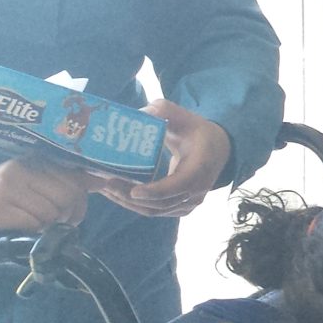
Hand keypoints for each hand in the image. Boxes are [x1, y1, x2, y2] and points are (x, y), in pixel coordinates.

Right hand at [0, 157, 93, 237]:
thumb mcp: (29, 183)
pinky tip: (17, 229)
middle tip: (52, 225)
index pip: (76, 180)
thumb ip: (63, 181)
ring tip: (30, 225)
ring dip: (45, 227)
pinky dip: (29, 233)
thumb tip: (102, 180)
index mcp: (33, 160)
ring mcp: (5, 188)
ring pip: (50, 213)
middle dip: (66, 217)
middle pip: (68, 197)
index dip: (80, 202)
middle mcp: (20, 169)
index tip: (72, 214)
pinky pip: (31, 225)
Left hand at [96, 100, 230, 217]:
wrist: (217, 149)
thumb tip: (139, 113)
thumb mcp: (184, 117)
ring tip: (104, 188)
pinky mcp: (180, 208)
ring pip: (155, 211)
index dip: (155, 191)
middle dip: (131, 196)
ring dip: (128, 202)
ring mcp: (189, 203)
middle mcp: (197, 191)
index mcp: (200, 167)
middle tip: (106, 183)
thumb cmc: (197, 132)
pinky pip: (155, 211)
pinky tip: (115, 194)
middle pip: (161, 203)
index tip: (133, 190)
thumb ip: (164, 110)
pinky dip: (134, 205)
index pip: (178, 186)